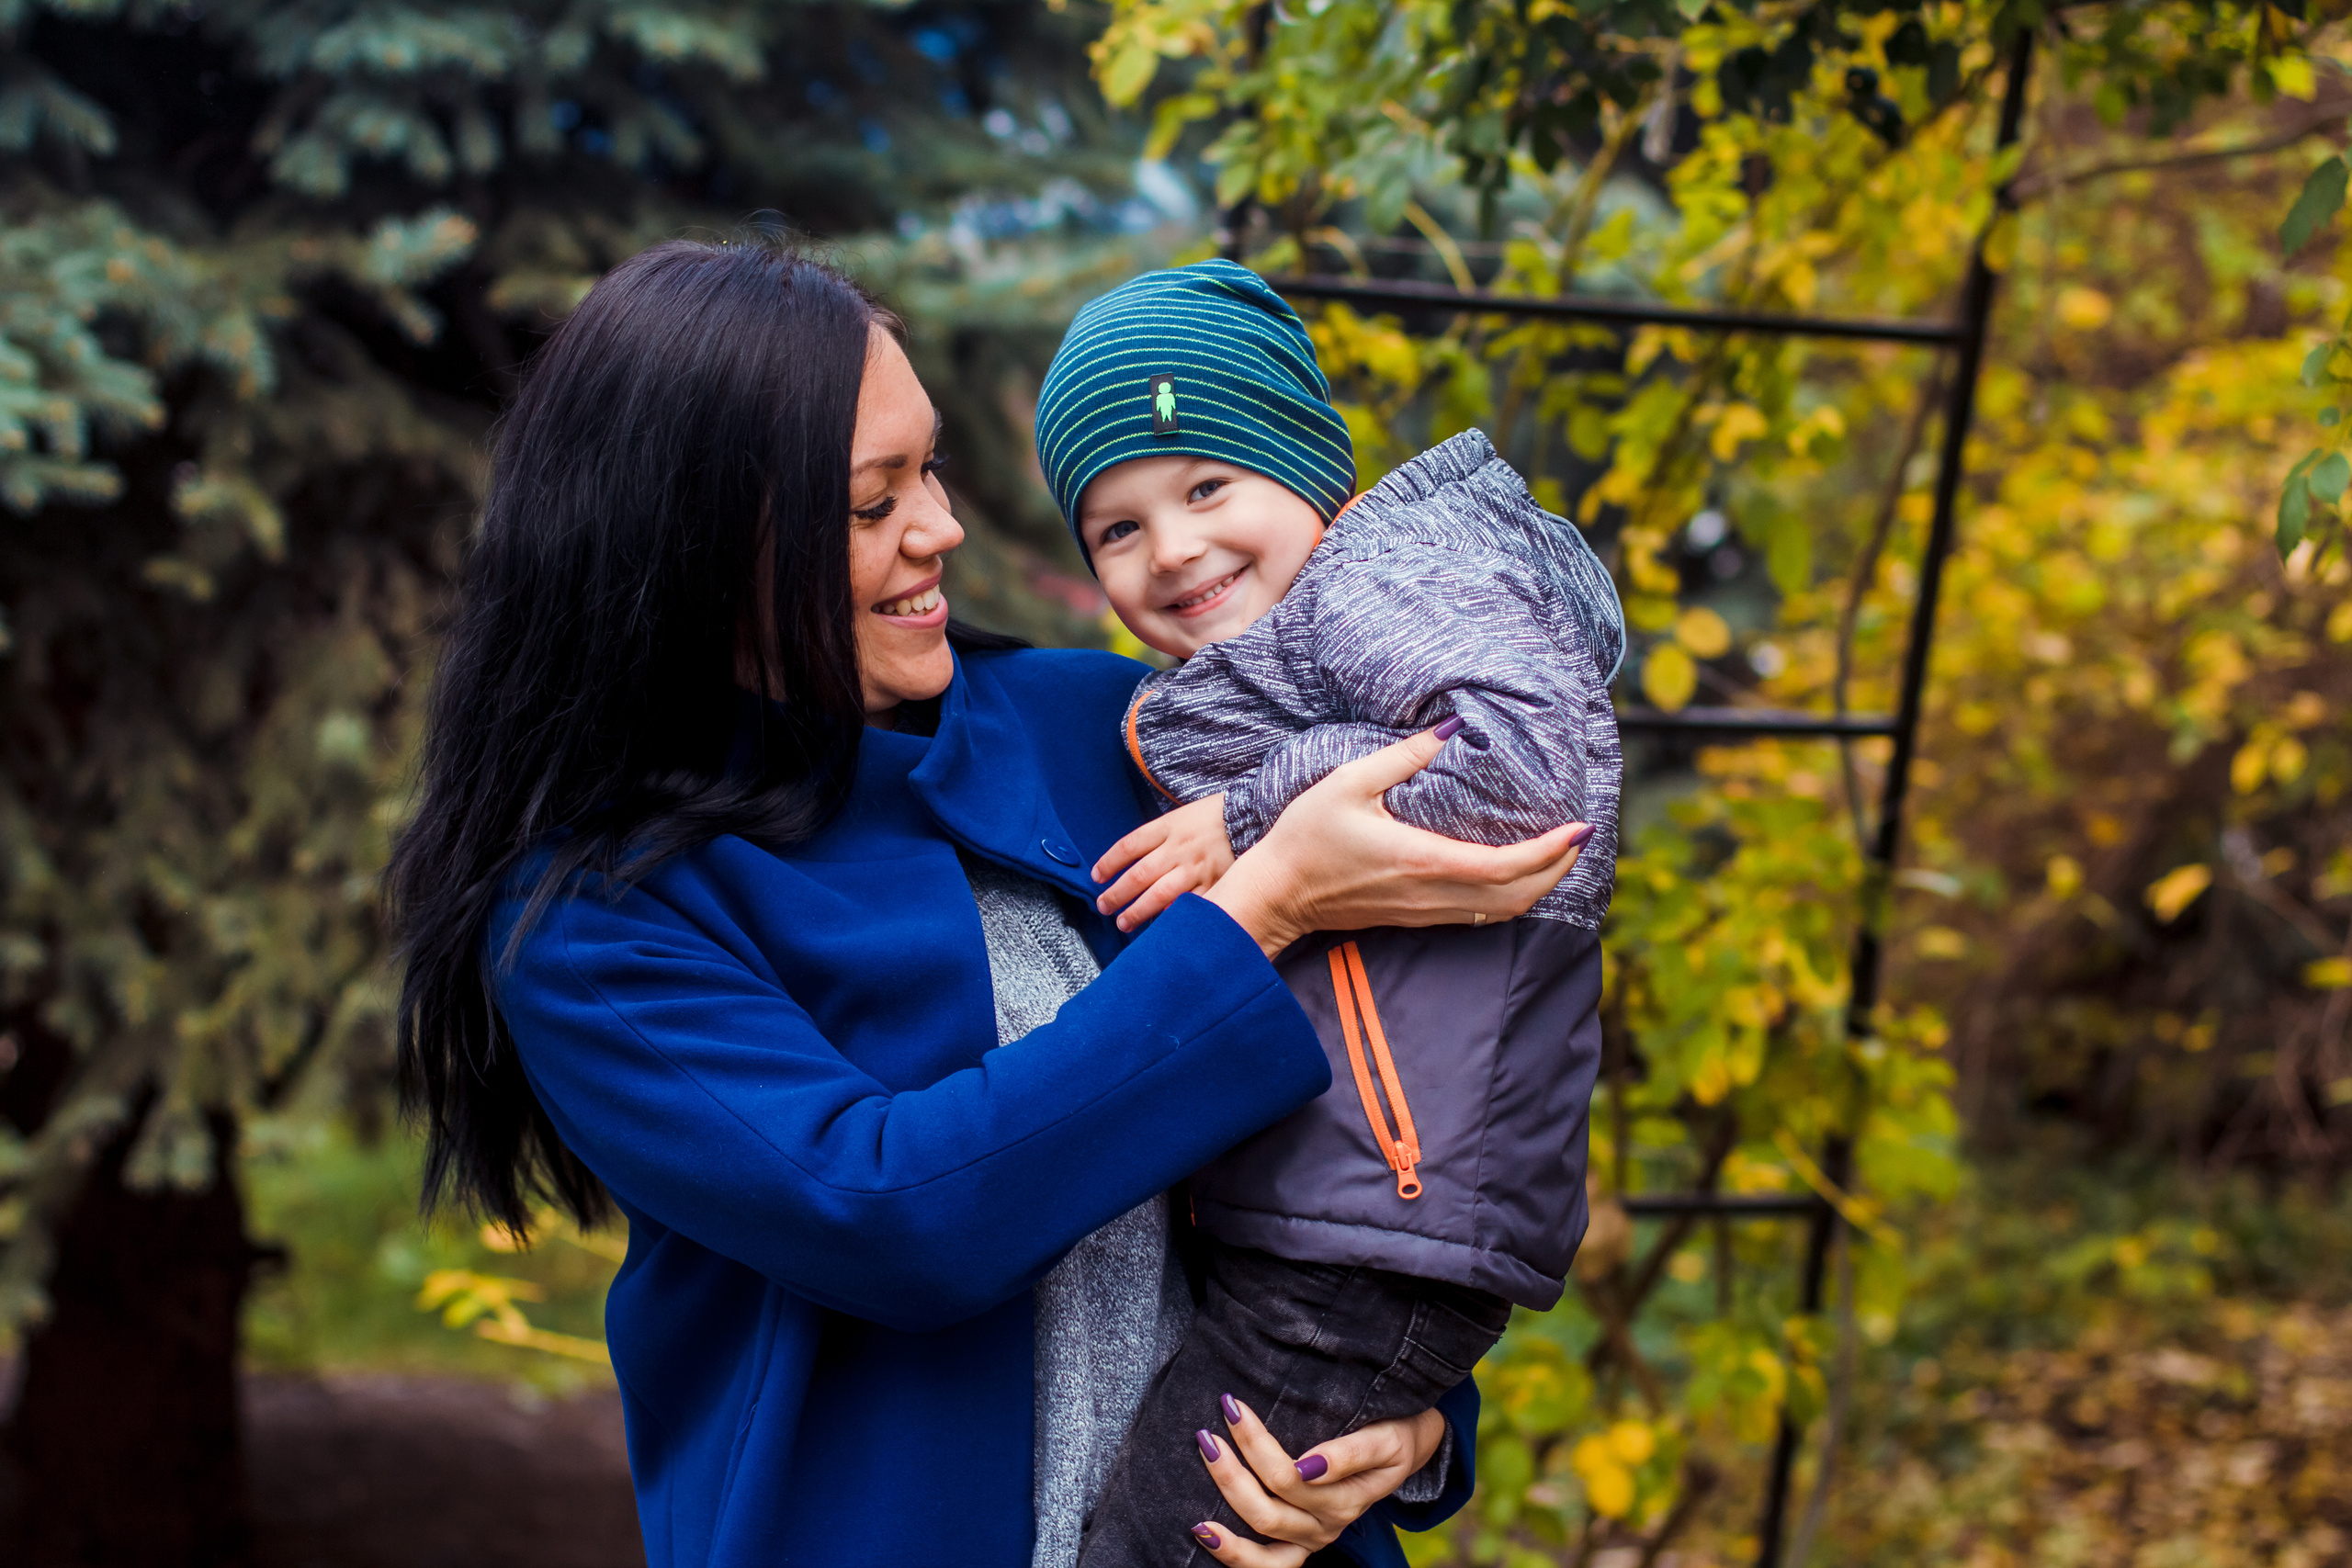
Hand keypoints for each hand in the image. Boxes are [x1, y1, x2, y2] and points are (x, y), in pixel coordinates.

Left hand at [1092, 795, 1236, 931]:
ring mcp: (1197, 867)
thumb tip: (1130, 861)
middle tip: (1104, 907)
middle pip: (1139, 875)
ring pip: (1160, 894)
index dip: (1108, 863)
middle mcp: (1179, 848)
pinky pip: (1190, 904)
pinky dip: (1174, 916)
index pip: (1128, 846)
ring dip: (1138, 912)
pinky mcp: (1216, 882)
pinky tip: (1162, 927)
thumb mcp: (1182, 815)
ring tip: (1124, 923)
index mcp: (1169, 827)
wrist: (1254, 815)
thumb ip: (1159, 837)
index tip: (1097, 877)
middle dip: (1116, 894)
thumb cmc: (1214, 817)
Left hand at [1186, 1398, 1447, 1564]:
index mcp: (1347, 1499)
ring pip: (1261, 1547)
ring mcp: (1311, 1540)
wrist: (1406, 1447)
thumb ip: (1351, 1453)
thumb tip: (1309, 1465)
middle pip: (1268, 1511)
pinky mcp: (1299, 1545)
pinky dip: (1233, 1555)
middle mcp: (1327, 1525)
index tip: (1233, 1406)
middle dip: (1230, 1473)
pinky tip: (1203, 1531)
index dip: (1255, 1444)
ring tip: (1202, 1488)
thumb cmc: (1391, 1433)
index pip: (1288, 1478)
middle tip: (1207, 1434)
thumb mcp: (1385, 1439)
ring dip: (1226, 1518)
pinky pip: (1265, 1566)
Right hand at [1205, 725, 1592, 958]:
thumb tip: (1450, 727)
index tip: (1580, 828)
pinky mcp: (1417, 917)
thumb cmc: (1305, 837)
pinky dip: (1511, 896)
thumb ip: (1403, 756)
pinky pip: (1479, 915)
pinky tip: (1516, 873)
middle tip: (1581, 838)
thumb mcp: (1348, 782)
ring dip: (1539, 886)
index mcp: (1423, 859)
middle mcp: (1433, 893)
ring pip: (1503, 911)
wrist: (1276, 893)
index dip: (1552, 851)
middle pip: (1519, 897)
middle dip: (1559, 870)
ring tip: (1559, 855)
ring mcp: (1426, 911)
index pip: (1507, 866)